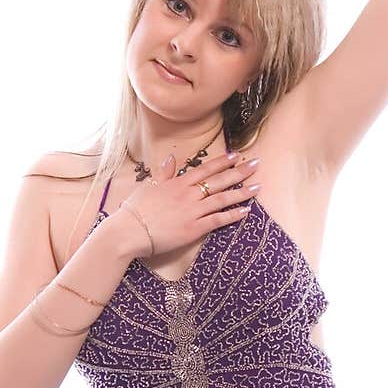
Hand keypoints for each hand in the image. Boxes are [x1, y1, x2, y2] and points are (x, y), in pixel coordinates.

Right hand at [118, 152, 260, 258]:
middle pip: (219, 180)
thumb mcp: (149, 186)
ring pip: (222, 198)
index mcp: (178, 183)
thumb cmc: (135, 210)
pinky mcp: (194, 228)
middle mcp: (188, 194)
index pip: (205, 169)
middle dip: (239, 172)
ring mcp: (192, 211)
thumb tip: (171, 158)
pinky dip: (233, 215)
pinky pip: (218, 220)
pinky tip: (246, 211)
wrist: (129, 231)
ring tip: (258, 186)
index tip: (236, 156)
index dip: (222, 162)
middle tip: (256, 165)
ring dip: (242, 192)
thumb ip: (164, 173)